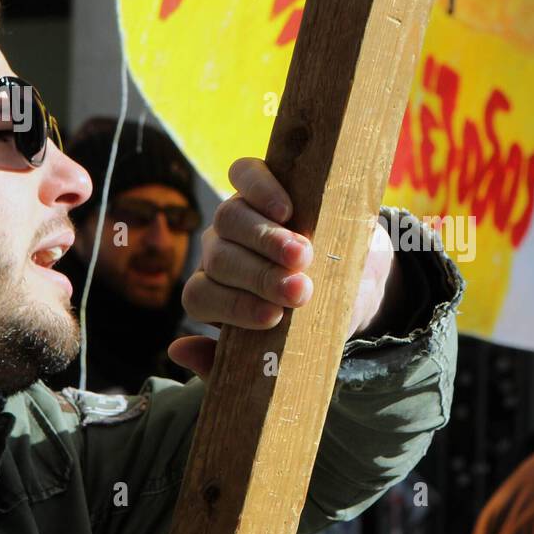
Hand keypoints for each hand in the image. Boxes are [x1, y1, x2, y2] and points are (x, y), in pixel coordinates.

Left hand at [173, 159, 395, 368]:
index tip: (273, 318)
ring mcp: (236, 216)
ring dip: (266, 238)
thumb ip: (232, 360)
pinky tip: (285, 209)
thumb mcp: (284, 348)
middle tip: (299, 290)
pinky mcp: (259, 183)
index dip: (233, 307)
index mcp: (213, 294)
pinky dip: (261, 188)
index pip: (201, 297)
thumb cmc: (313, 320)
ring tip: (303, 255)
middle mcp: (217, 253)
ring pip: (230, 219)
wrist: (355, 282)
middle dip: (259, 276)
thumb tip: (178, 350)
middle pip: (219, 259)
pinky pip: (246, 173)